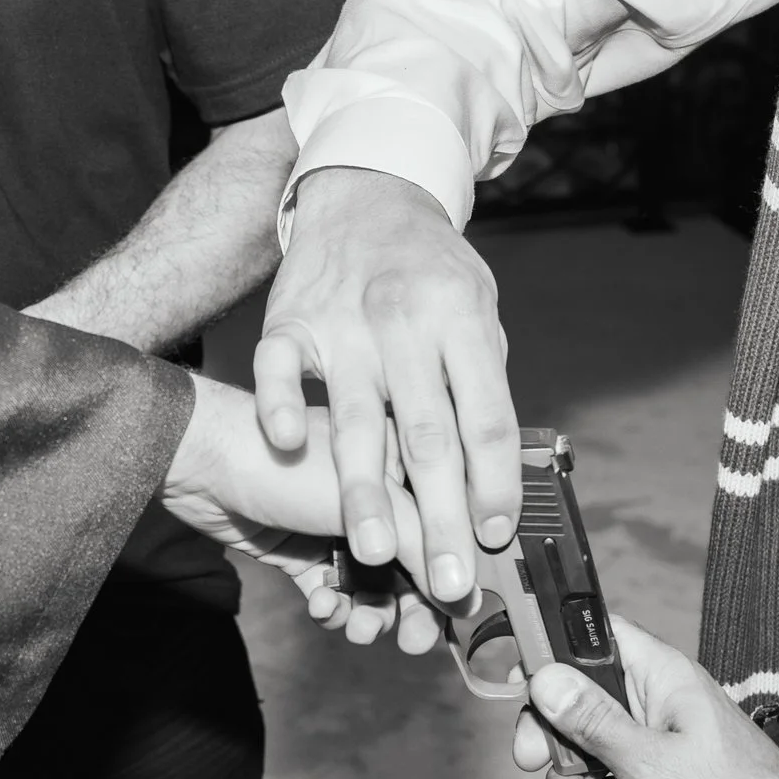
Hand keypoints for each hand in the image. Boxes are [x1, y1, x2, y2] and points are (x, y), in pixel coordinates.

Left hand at [162, 374, 428, 638]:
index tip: (454, 612)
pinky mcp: (303, 549)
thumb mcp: (374, 503)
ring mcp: (338, 524)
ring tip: (357, 627)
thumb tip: (466, 596)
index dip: (453, 572)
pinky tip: (321, 607)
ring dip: (370, 612)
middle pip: (412, 563)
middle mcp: (377, 495)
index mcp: (404, 464)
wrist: (204, 464)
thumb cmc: (289, 463)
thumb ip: (424, 546)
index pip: (446, 526)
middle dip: (412, 606)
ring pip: (371, 584)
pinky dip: (332, 605)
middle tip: (411, 641)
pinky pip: (333, 589)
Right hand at [254, 167, 517, 609]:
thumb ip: (481, 386)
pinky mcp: (290, 321)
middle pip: (429, 436)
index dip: (495, 483)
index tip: (495, 538)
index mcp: (464, 324)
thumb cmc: (429, 271)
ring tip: (373, 554)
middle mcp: (407, 324)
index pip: (487, 418)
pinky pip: (280, 367)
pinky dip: (282, 404)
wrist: (365, 194)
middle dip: (441, 518)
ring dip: (363, 492)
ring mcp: (344, 323)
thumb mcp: (477, 312)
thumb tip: (499, 481)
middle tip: (449, 583)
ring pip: (356, 418)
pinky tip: (287, 445)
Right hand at [516, 615, 778, 778]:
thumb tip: (545, 678)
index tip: (519, 684)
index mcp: (663, 678)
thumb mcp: (653, 765)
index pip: (594, 638)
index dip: (552, 652)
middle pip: (579, 700)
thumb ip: (595, 721)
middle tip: (533, 764)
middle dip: (551, 737)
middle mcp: (658, 705)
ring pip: (590, 750)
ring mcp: (659, 746)